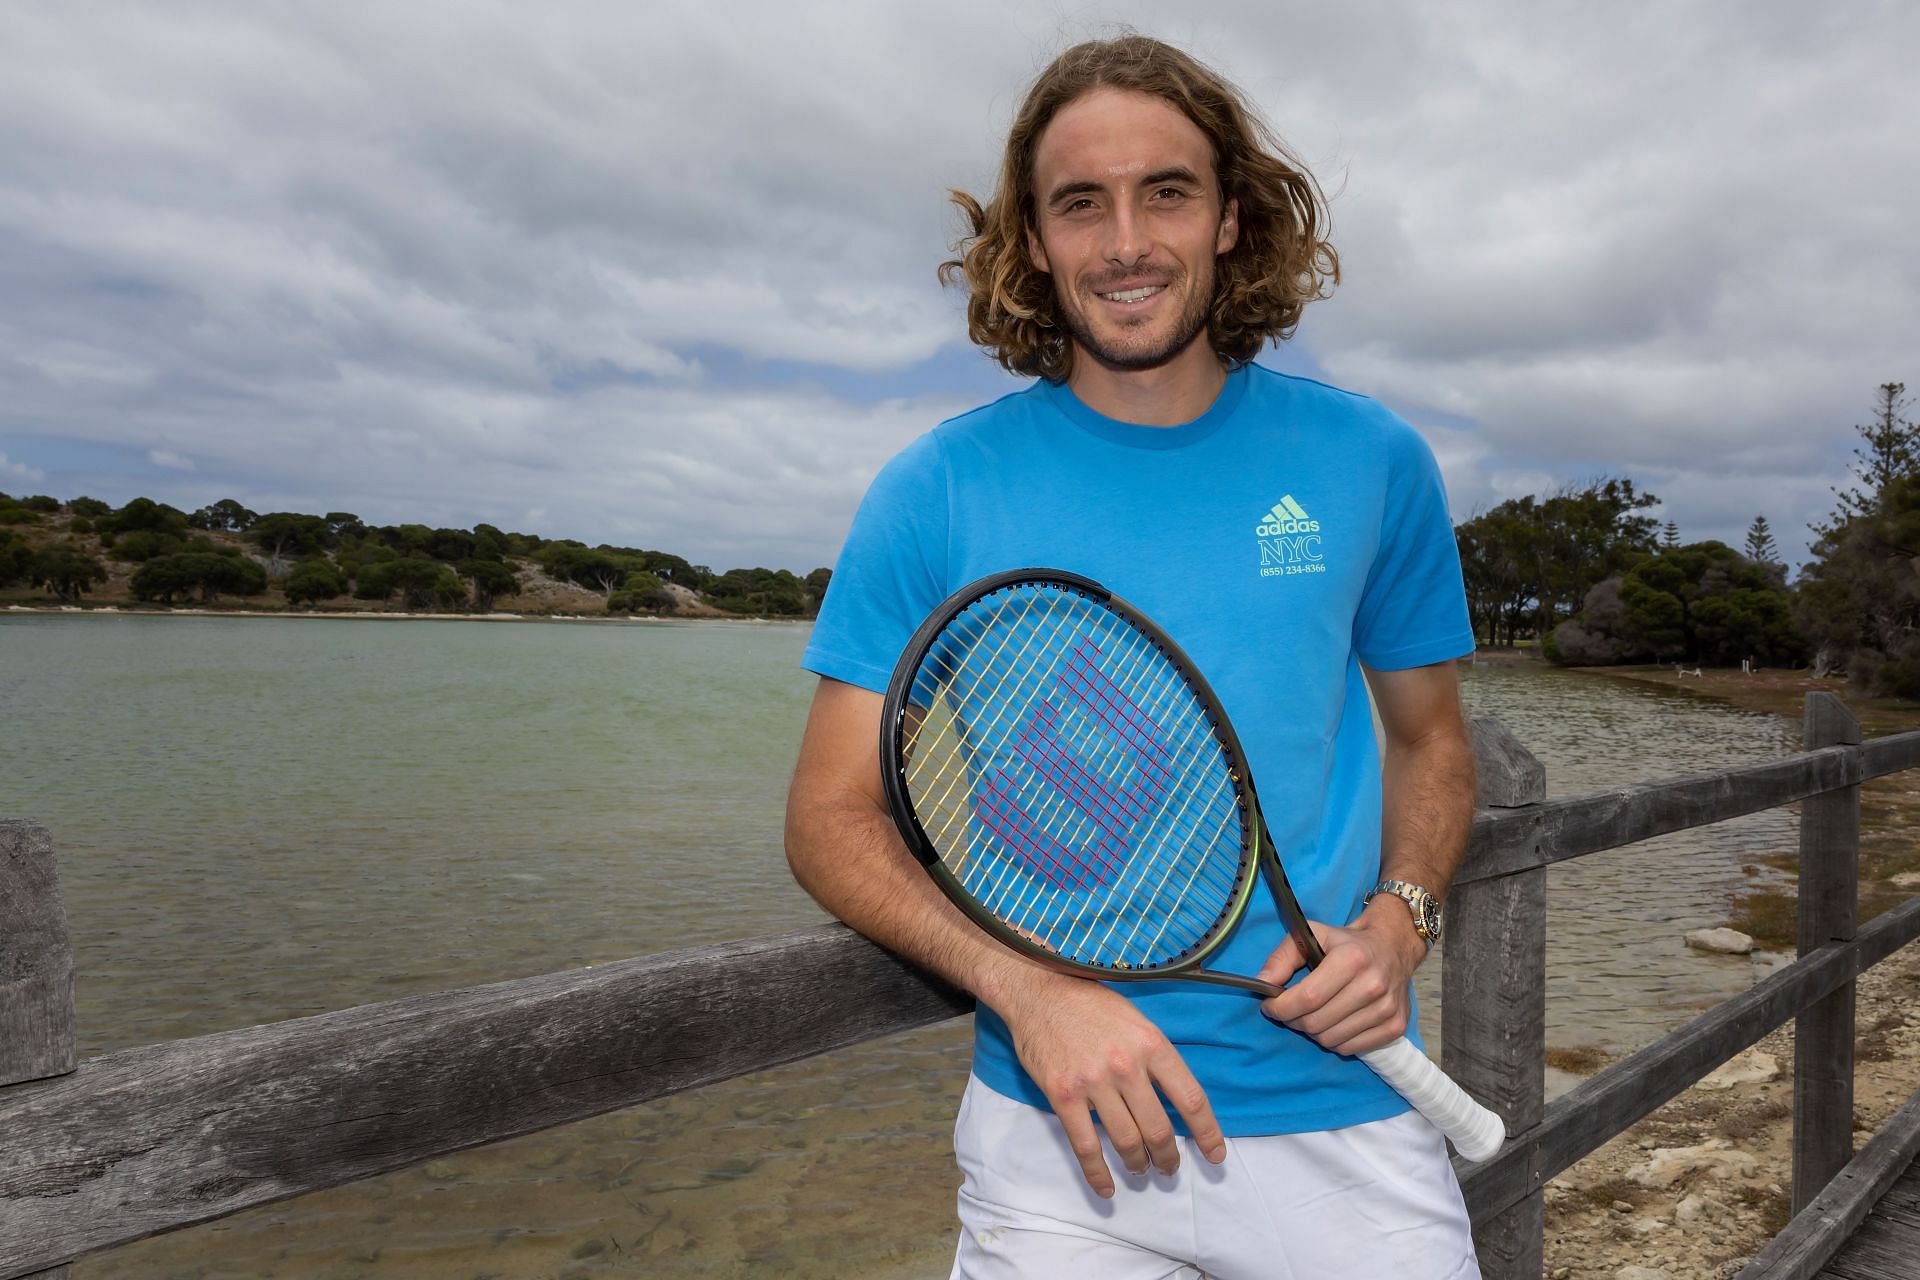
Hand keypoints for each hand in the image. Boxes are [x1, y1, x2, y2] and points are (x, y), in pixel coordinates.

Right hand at [996, 969, 1225, 1198]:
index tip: (1215, 1155)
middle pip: (1159, 1129)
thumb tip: (1174, 1098)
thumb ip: (1155, 1056)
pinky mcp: (1063, 1095)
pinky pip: (1086, 1146)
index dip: (1207, 1133)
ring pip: (1127, 1141)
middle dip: (1168, 1157)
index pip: (1190, 1098)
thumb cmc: (1090, 1003)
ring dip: (1138, 1164)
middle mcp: (1126, 1065)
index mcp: (1151, 1043)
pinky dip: (1098, 1174)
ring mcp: (1093, 1082)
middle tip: (1169, 1167)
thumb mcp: (1136, 1019)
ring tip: (1141, 1170)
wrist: (1038, 991)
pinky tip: (1107, 1188)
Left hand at [1254, 904, 1425, 1055]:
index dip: (1281, 1007)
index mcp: (1351, 959)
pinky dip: (1334, 1041)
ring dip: (1313, 1032)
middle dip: (1293, 1020)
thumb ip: (1281, 957)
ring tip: (1312, 1014)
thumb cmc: (1345, 943)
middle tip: (1290, 1010)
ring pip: (1331, 1040)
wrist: (1392, 947)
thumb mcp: (1311, 936)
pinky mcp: (1395, 1026)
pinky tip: (1333, 1022)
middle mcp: (1373, 985)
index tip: (1270, 1005)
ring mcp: (1387, 1009)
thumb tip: (1261, 983)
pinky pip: (1350, 1049)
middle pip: (1316, 1023)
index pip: (1308, 998)